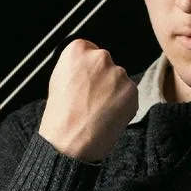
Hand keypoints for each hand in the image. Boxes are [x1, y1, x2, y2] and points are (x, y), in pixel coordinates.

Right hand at [37, 39, 138, 163]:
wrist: (70, 141)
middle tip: (92, 99)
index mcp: (77, 50)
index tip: (85, 79)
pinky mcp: (132, 90)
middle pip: (106, 63)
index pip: (88, 49)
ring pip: (119, 79)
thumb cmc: (60, 116)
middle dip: (102, 78)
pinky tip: (109, 116)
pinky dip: (123, 105)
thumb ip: (75, 67)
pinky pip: (129, 95)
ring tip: (99, 111)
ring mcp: (118, 73)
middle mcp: (100, 57)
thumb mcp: (57, 80)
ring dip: (114, 91)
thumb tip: (86, 69)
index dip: (87, 68)